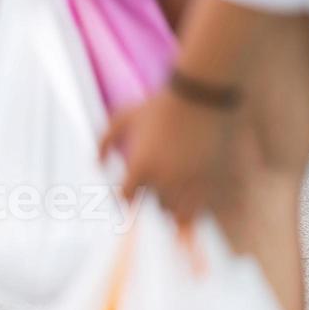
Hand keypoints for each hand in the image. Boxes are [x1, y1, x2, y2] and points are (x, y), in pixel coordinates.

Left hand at [100, 85, 236, 226]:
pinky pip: (199, 210)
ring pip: (177, 212)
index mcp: (140, 166)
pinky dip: (193, 209)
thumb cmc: (160, 105)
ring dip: (174, 205)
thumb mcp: (125, 117)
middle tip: (158, 182)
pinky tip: (192, 197)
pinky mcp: (212, 182)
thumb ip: (105, 140)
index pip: (126, 197)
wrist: (202, 96)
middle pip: (155, 204)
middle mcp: (164, 179)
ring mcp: (189, 183)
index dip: (126, 196)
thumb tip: (96, 164)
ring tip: (175, 189)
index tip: (129, 192)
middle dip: (154, 195)